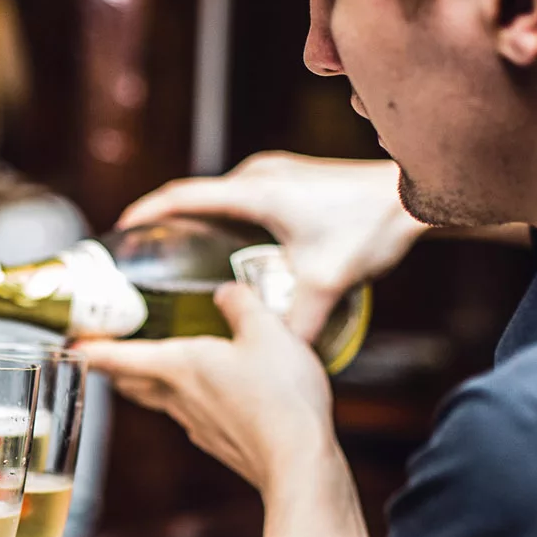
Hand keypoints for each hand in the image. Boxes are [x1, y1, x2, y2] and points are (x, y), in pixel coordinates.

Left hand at [78, 284, 369, 536]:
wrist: (298, 463)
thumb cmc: (279, 395)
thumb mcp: (267, 331)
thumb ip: (242, 304)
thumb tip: (226, 292)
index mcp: (178, 365)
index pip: (117, 357)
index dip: (91, 348)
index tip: (71, 342)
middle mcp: (177, 396)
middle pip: (130, 381)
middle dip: (113, 367)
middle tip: (103, 351)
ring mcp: (194, 423)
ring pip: (157, 399)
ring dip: (144, 383)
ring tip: (145, 368)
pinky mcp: (216, 441)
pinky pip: (188, 414)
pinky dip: (184, 399)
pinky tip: (203, 395)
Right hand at [118, 154, 424, 339]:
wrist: (415, 195)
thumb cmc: (370, 227)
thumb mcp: (327, 284)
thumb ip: (297, 326)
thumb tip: (275, 362)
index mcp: (254, 194)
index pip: (181, 197)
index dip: (146, 213)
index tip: (121, 231)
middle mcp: (258, 176)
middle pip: (195, 197)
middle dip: (166, 223)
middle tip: (145, 256)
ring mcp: (275, 174)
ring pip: (219, 197)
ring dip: (196, 220)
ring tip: (177, 254)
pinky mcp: (290, 179)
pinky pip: (240, 197)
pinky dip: (222, 218)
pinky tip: (225, 247)